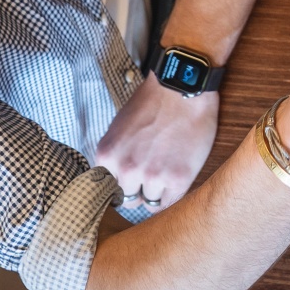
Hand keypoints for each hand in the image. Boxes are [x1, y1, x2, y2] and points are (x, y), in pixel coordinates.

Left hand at [94, 80, 219, 207]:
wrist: (182, 87)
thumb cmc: (152, 101)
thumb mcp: (119, 128)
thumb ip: (114, 154)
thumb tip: (114, 177)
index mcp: (108, 156)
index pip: (107, 188)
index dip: (122, 184)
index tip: (131, 182)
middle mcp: (127, 169)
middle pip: (128, 198)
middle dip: (139, 188)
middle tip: (152, 175)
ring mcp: (153, 176)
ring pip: (149, 202)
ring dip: (157, 190)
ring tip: (166, 171)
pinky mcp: (178, 178)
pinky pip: (169, 202)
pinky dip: (172, 193)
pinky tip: (176, 177)